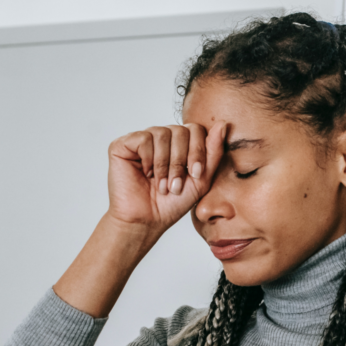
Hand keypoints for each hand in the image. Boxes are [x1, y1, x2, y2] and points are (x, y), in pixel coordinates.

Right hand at [106, 122, 226, 236]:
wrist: (148, 220)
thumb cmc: (173, 203)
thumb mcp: (201, 178)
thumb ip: (213, 152)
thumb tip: (222, 124)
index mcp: (180, 144)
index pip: (195, 129)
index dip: (198, 151)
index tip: (196, 175)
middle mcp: (161, 138)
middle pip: (180, 130)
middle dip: (181, 161)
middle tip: (176, 185)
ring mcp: (142, 139)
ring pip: (162, 133)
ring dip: (165, 164)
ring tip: (162, 185)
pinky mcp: (123, 144)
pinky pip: (143, 138)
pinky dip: (148, 159)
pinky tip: (145, 173)